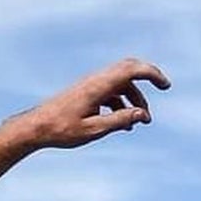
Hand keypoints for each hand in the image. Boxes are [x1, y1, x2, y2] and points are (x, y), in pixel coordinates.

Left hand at [22, 58, 170, 148]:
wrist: (35, 127)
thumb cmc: (61, 130)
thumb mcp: (93, 130)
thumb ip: (119, 121)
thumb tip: (143, 115)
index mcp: (99, 85)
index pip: (133, 70)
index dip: (153, 74)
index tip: (165, 86)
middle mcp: (96, 80)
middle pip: (129, 69)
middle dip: (147, 79)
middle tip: (162, 89)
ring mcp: (91, 85)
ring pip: (120, 84)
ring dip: (133, 99)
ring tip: (139, 122)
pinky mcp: (86, 92)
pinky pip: (110, 92)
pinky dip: (120, 103)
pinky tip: (122, 123)